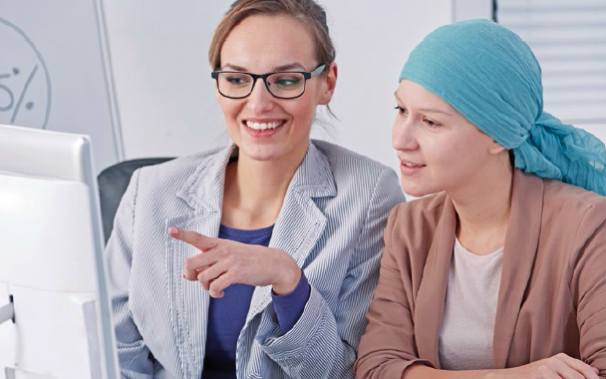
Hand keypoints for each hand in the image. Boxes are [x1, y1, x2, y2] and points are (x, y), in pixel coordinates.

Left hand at [168, 227, 300, 297]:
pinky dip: (214, 293)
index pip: (197, 237)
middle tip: (197, 279)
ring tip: (214, 287)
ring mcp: (229, 261)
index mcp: (219, 243)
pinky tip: (220, 293)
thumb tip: (186, 275)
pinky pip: (215, 287)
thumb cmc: (247, 260)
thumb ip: (209, 261)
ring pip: (202, 278)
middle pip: (191, 262)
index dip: (182, 235)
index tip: (170, 230)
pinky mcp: (236, 274)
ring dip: (205, 287)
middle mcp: (222, 250)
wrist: (272, 263)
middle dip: (189, 275)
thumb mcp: (229, 254)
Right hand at [499, 353, 599, 378]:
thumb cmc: (534, 376)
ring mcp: (548, 367)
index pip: (586, 371)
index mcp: (562, 358)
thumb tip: (596, 372)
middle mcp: (556, 361)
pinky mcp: (541, 374)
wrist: (510, 377)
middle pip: (580, 378)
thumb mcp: (554, 370)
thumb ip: (574, 370)